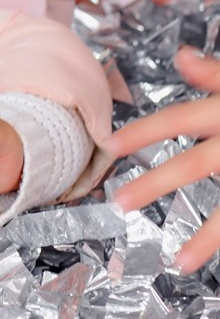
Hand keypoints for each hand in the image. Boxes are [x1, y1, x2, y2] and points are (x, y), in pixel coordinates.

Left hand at [110, 47, 219, 271]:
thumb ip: (217, 74)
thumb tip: (182, 57)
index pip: (180, 118)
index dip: (144, 131)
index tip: (110, 144)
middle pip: (195, 166)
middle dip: (155, 184)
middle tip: (119, 201)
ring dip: (208, 239)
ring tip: (180, 262)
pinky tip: (206, 258)